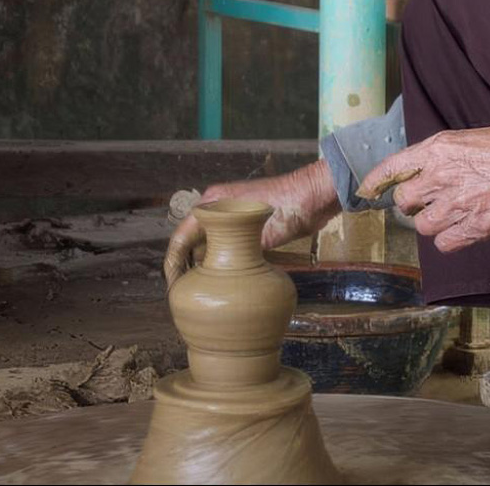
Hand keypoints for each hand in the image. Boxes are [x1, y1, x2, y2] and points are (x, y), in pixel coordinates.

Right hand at [165, 161, 338, 284]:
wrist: (317, 194)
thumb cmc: (289, 207)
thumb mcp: (259, 234)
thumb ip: (232, 252)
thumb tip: (211, 274)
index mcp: (213, 203)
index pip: (182, 234)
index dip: (174, 261)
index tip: (172, 285)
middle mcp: (218, 209)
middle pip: (192, 241)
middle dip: (185, 266)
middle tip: (182, 295)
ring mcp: (233, 218)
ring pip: (209, 245)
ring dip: (203, 265)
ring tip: (198, 292)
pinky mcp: (248, 227)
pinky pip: (227, 247)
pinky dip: (221, 261)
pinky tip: (221, 280)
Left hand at [359, 120, 489, 253]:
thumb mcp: (480, 136)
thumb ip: (452, 154)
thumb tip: (440, 166)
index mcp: (441, 148)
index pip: (393, 167)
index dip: (376, 181)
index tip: (369, 189)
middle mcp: (442, 177)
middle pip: (404, 200)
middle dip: (413, 202)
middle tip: (430, 200)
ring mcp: (458, 205)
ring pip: (422, 225)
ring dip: (432, 222)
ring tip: (452, 214)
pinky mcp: (476, 229)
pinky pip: (445, 243)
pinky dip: (450, 240)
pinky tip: (464, 230)